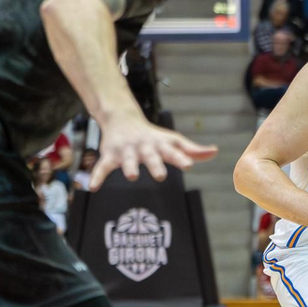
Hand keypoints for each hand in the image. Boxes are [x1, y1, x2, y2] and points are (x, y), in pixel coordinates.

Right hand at [91, 115, 216, 187]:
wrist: (122, 118)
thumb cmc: (152, 135)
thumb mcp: (172, 141)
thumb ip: (192, 150)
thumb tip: (214, 152)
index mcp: (160, 145)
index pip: (173, 151)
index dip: (181, 157)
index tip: (189, 164)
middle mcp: (144, 147)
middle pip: (151, 156)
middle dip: (155, 165)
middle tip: (161, 175)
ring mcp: (126, 151)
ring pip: (127, 160)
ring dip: (129, 167)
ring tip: (132, 175)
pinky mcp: (110, 156)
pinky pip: (102, 167)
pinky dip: (97, 176)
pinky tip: (93, 188)